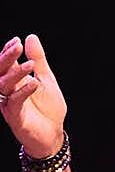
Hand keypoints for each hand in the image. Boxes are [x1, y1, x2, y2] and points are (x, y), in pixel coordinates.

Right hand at [0, 34, 66, 156]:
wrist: (53, 134)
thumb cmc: (48, 108)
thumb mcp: (46, 80)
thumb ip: (38, 61)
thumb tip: (30, 37)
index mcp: (14, 81)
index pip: (6, 63)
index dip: (8, 52)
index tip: (17, 41)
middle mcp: (8, 91)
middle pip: (1, 71)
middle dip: (7, 58)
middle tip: (17, 46)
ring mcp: (10, 104)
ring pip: (5, 86)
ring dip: (16, 74)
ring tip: (30, 64)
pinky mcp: (15, 117)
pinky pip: (15, 103)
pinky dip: (23, 92)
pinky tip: (33, 83)